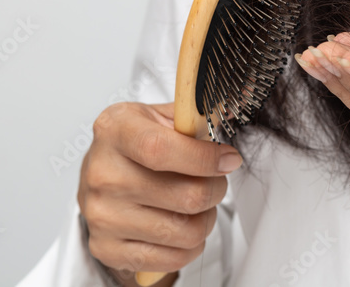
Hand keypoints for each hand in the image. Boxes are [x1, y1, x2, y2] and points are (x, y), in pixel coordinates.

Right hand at [78, 102, 242, 283]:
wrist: (101, 174)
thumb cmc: (138, 143)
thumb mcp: (164, 116)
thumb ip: (203, 109)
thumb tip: (247, 90)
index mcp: (115, 129)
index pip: (161, 149)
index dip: (205, 159)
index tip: (230, 159)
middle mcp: (102, 172)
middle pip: (185, 196)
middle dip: (216, 189)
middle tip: (215, 181)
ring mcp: (101, 214)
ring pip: (184, 231)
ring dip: (205, 219)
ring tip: (198, 203)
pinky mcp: (106, 247)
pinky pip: (170, 259)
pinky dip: (190, 246)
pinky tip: (184, 225)